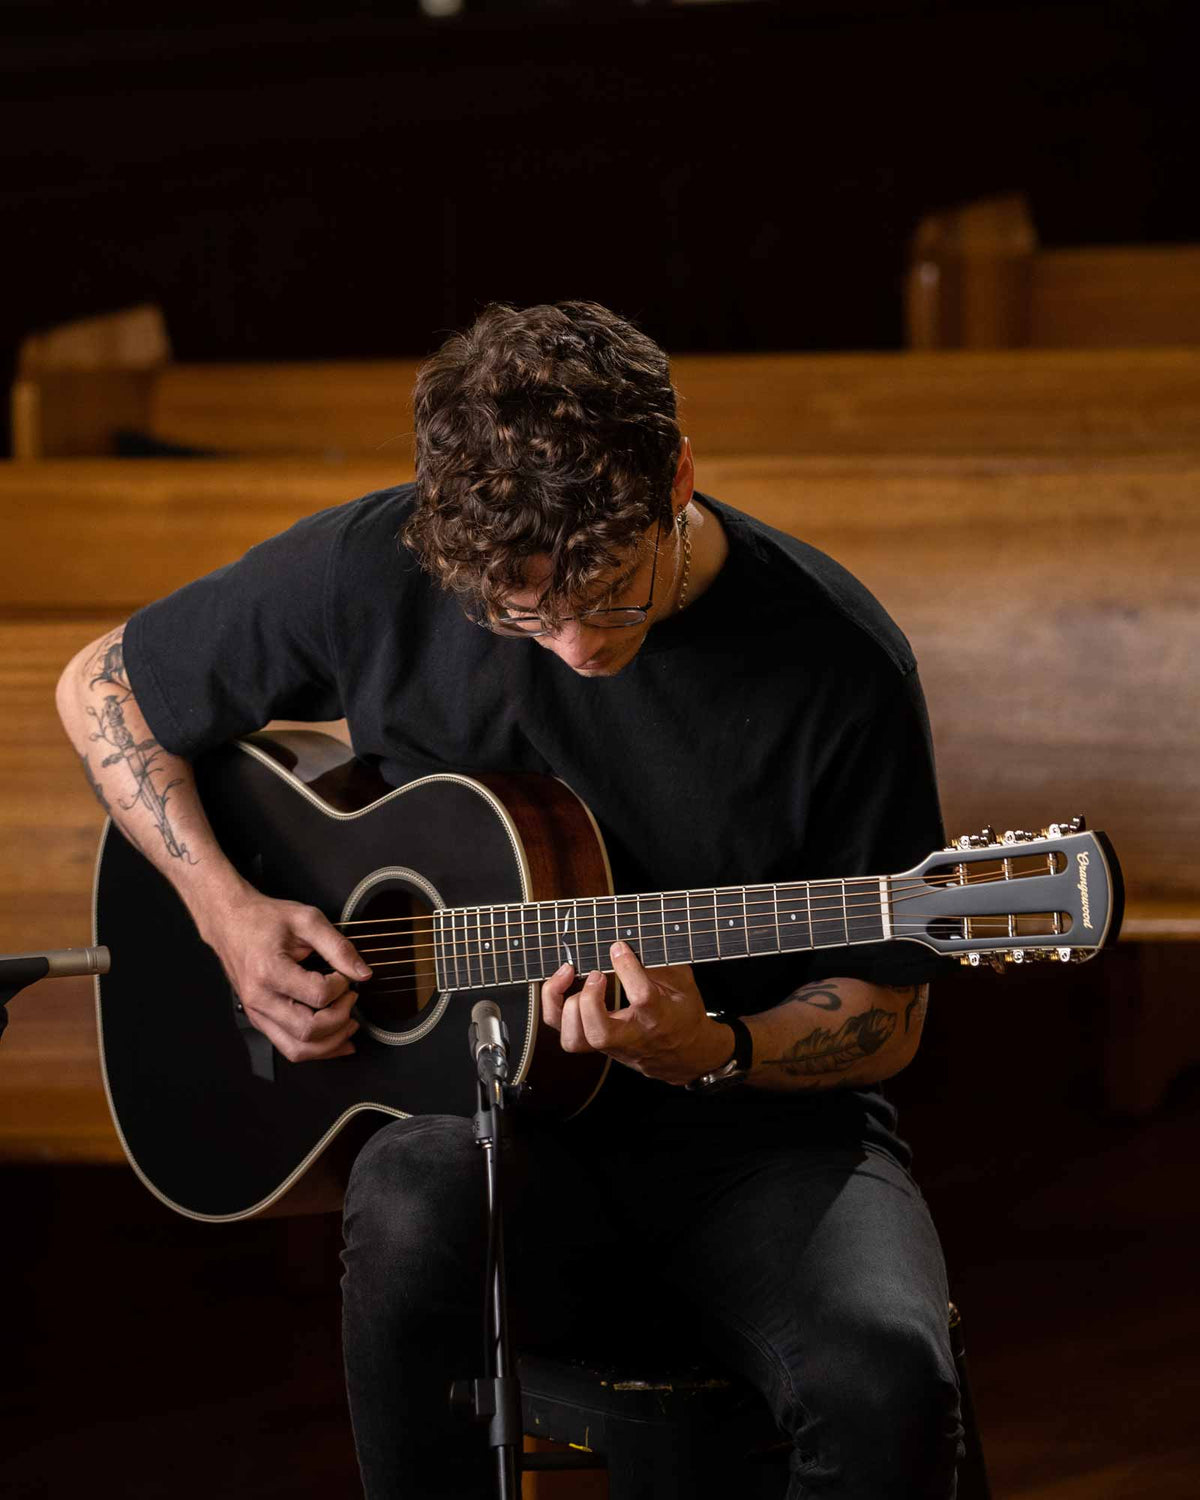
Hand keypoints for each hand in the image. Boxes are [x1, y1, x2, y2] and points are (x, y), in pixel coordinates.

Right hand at [202, 889, 371, 1062]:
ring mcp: (257, 1013)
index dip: (342, 986)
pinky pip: (289, 1047)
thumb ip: (338, 947)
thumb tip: (363, 973)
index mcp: (269, 970)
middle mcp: (259, 998)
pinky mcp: (259, 1020)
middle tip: (351, 997)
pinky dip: (316, 1048)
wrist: (230, 922)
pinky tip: (335, 1038)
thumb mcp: (307, 920)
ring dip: (330, 1043)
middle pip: (309, 1030)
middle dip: (340, 1018)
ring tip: (349, 1023)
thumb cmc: (265, 919)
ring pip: (297, 1049)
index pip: (319, 995)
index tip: (345, 974)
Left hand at [540, 940, 734, 1084]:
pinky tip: (561, 985)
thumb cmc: (681, 1014)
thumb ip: (660, 961)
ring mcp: (608, 1044)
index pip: (642, 996)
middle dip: (590, 1000)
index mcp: (658, 1016)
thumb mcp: (682, 983)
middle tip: (596, 974)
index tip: (618, 947)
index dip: (627, 968)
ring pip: (575, 1039)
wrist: (682, 1054)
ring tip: (571, 975)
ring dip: (567, 1006)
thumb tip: (633, 937)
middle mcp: (630, 1035)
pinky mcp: (593, 1043)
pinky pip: (565, 1033)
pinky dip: (555, 1007)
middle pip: (600, 1032)